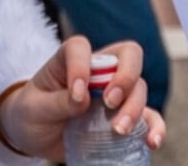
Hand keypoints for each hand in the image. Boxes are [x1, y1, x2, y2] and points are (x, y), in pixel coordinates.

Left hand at [0, 37, 164, 162]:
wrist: (35, 135)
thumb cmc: (32, 112)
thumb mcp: (35, 108)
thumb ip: (57, 102)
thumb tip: (83, 99)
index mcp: (70, 59)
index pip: (81, 47)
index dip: (81, 66)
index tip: (76, 94)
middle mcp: (97, 70)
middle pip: (127, 55)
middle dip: (125, 76)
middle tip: (109, 102)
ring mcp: (113, 93)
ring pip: (139, 86)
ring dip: (134, 107)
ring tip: (118, 130)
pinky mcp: (122, 117)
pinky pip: (149, 116)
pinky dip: (155, 126)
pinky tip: (152, 141)